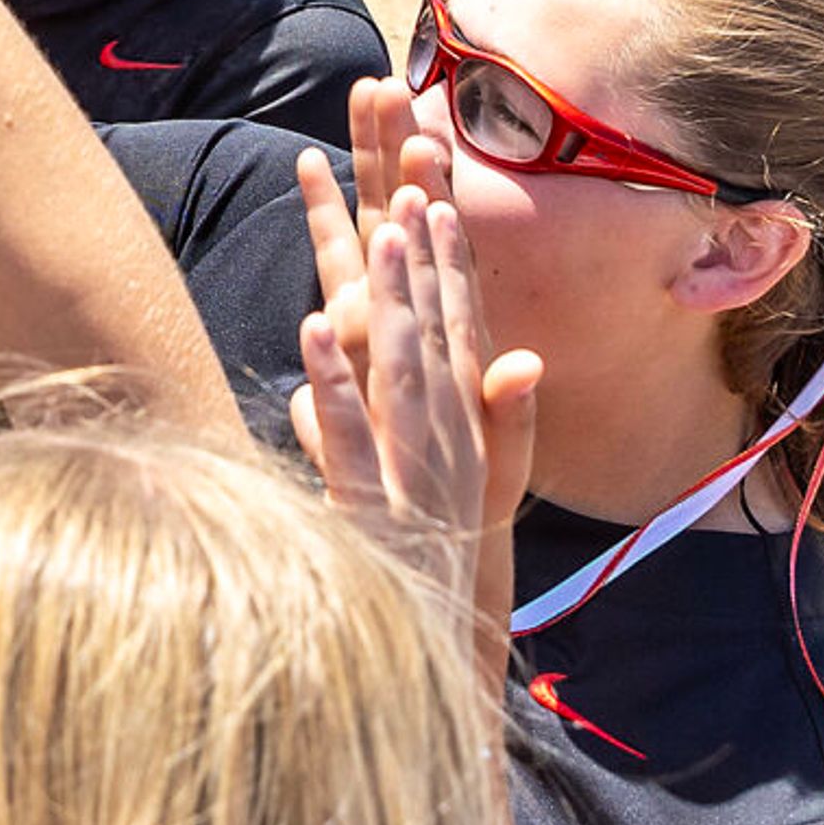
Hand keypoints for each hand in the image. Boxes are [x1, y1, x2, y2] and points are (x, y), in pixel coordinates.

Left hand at [296, 187, 539, 618]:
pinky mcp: (371, 499)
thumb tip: (513, 358)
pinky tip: (310, 327)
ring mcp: (413, 464)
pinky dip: (330, 379)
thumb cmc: (442, 556)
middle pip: (435, 328)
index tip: (440, 195)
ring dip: (389, 298)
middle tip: (414, 178)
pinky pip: (345, 431)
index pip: (460, 327)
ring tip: (378, 233)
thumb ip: (495, 415)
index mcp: (464, 423)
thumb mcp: (476, 483)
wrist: (444, 646)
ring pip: (399, 367)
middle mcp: (449, 435)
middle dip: (424, 254)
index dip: (451, 261)